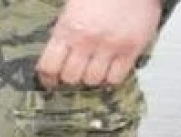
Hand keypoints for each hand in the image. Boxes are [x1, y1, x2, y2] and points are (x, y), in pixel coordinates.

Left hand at [36, 0, 162, 89]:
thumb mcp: (70, 11)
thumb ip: (63, 34)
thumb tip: (56, 59)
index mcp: (66, 29)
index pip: (49, 67)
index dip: (48, 78)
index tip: (52, 81)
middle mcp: (86, 40)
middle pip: (70, 77)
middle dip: (71, 78)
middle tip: (76, 73)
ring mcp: (109, 45)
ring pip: (92, 80)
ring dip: (91, 79)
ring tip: (94, 70)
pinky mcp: (132, 48)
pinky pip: (116, 78)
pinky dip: (111, 79)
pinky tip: (110, 71)